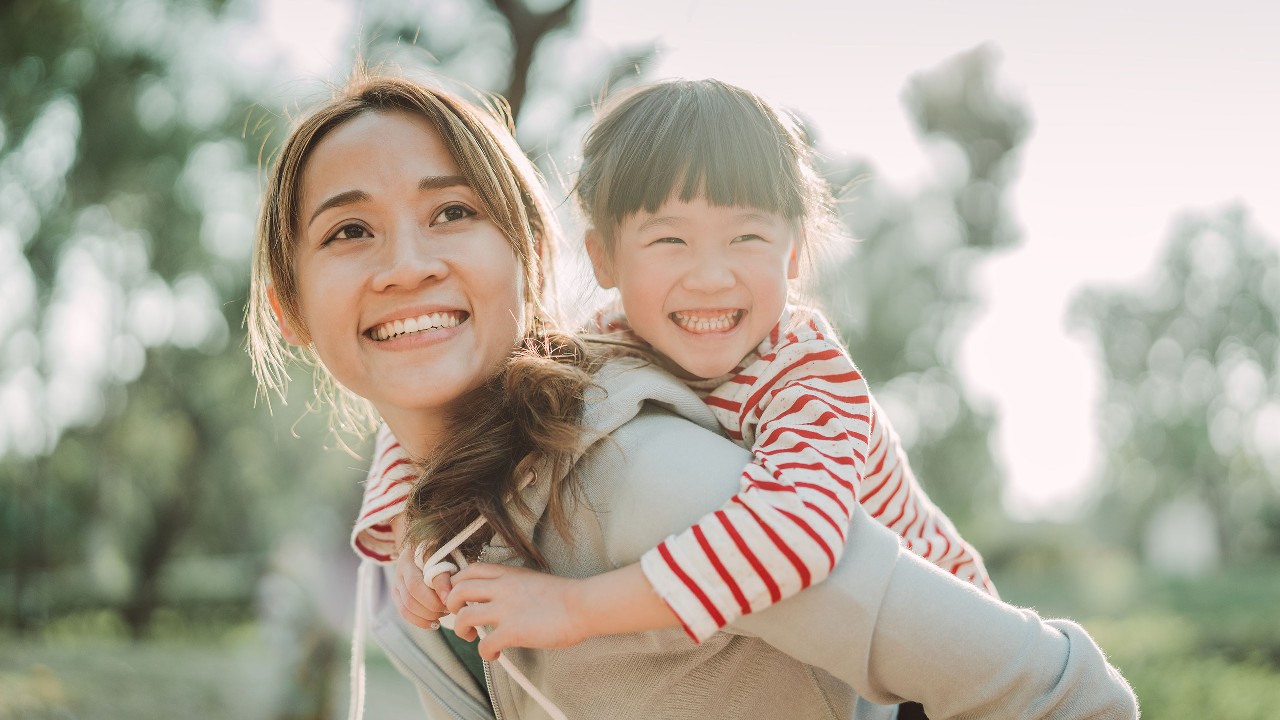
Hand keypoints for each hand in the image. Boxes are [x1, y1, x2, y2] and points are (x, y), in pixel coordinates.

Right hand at [391, 545, 452, 629]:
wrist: (426, 553)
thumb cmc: (442, 554)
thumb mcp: (446, 557)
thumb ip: (445, 574)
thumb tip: (447, 598)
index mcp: (412, 555)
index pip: (421, 577)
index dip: (437, 590)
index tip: (451, 599)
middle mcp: (401, 568)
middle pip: (412, 595)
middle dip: (433, 606)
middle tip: (450, 608)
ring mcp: (396, 583)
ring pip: (407, 607)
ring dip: (428, 615)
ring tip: (444, 614)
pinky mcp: (396, 595)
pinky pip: (405, 613)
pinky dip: (421, 622)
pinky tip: (435, 624)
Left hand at [446, 563, 586, 660]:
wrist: (582, 605)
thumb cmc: (564, 596)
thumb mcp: (532, 579)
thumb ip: (512, 585)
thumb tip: (499, 598)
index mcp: (507, 574)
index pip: (469, 570)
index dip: (457, 583)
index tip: (460, 597)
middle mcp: (502, 588)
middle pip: (458, 590)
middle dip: (451, 605)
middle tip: (459, 616)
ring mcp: (506, 609)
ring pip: (464, 616)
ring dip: (461, 630)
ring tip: (471, 636)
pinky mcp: (512, 631)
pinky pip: (485, 644)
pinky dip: (484, 653)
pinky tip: (495, 655)